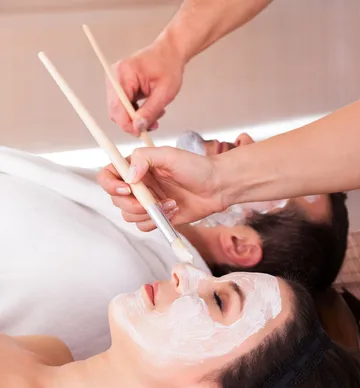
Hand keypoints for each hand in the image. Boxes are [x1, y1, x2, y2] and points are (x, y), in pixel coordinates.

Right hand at [98, 147, 223, 230]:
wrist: (217, 187)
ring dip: (148, 213)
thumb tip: (129, 177)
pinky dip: (157, 222)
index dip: (110, 185)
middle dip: (133, 204)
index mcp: (136, 167)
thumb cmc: (196, 167)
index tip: (125, 189)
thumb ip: (144, 159)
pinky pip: (144, 226)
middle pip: (116, 201)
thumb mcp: (169, 155)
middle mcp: (138, 186)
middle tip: (153, 200)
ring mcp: (147, 203)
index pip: (108, 175)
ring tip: (170, 203)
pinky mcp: (157, 217)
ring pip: (129, 216)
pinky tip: (173, 210)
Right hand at [107, 39, 183, 135]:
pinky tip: (150, 110)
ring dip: (137, 119)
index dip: (127, 124)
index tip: (141, 132)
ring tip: (155, 115)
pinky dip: (136, 113)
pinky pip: (124, 107)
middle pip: (116, 111)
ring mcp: (116, 81)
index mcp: (124, 74)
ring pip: (120, 112)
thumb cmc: (168, 66)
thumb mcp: (164, 92)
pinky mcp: (120, 86)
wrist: (169, 53)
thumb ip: (150, 111)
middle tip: (152, 125)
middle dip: (133, 123)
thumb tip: (138, 127)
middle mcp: (115, 76)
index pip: (117, 107)